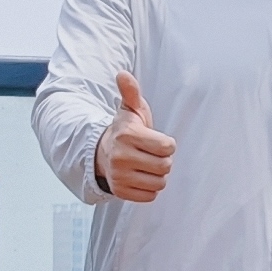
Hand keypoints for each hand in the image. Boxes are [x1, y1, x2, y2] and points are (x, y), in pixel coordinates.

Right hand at [99, 72, 175, 201]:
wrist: (103, 152)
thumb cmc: (125, 130)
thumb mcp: (130, 110)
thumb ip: (131, 92)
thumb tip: (123, 74)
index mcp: (127, 135)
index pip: (168, 146)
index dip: (166, 144)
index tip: (155, 140)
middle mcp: (121, 157)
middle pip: (166, 166)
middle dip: (163, 160)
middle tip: (150, 154)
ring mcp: (119, 176)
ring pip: (160, 183)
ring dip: (157, 175)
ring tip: (145, 165)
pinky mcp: (121, 192)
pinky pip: (150, 196)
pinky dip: (149, 189)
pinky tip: (140, 177)